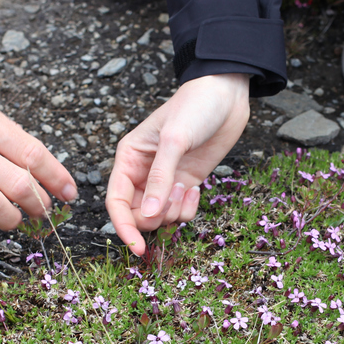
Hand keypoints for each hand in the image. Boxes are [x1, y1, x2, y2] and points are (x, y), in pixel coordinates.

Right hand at [107, 72, 249, 255]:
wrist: (226, 95)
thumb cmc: (195, 107)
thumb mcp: (175, 140)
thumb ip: (161, 178)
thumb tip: (150, 214)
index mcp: (129, 159)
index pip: (116, 201)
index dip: (123, 227)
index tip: (137, 248)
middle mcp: (143, 172)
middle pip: (138, 214)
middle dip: (155, 217)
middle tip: (174, 199)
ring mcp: (166, 180)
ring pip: (160, 216)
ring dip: (174, 211)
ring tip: (187, 186)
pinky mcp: (187, 183)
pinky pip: (181, 211)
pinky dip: (189, 208)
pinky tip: (197, 188)